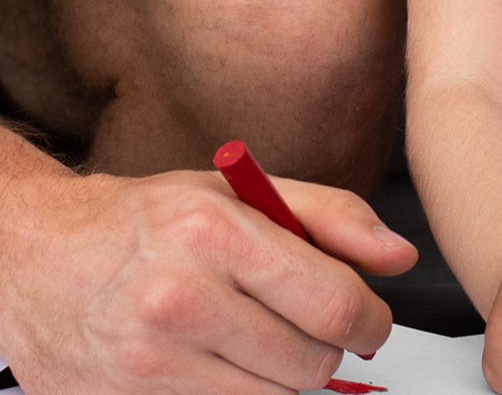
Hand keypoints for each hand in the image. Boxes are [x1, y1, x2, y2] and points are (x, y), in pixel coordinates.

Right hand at [0, 165, 416, 394]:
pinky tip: (225, 360)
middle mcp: (183, 300)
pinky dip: (242, 394)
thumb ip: (333, 217)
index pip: (333, 303)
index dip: (373, 320)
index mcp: (218, 235)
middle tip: (313, 324)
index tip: (374, 320)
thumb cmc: (147, 219)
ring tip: (265, 337)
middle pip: (310, 363)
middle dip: (330, 348)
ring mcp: (151, 362)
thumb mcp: (243, 191)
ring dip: (288, 376)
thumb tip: (398, 256)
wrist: (39, 256)